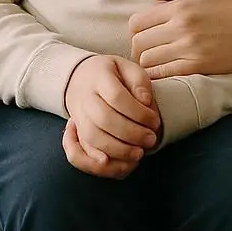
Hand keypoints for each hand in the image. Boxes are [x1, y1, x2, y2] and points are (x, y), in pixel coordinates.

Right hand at [63, 54, 161, 176]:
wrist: (80, 78)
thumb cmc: (112, 74)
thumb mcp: (128, 67)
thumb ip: (139, 81)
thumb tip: (146, 101)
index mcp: (99, 77)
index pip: (116, 97)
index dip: (137, 112)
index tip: (155, 121)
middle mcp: (84, 98)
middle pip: (104, 119)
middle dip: (130, 133)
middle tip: (151, 140)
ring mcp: (77, 116)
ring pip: (92, 137)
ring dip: (117, 149)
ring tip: (139, 153)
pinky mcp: (76, 132)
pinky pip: (79, 150)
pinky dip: (94, 159)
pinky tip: (113, 163)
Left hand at [128, 0, 231, 78]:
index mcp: (180, 7)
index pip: (137, 22)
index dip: (136, 29)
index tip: (146, 33)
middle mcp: (181, 28)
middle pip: (138, 43)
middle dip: (139, 48)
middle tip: (149, 50)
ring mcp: (189, 49)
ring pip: (148, 62)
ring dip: (148, 63)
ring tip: (156, 62)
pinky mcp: (199, 67)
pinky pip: (165, 75)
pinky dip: (159, 76)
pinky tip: (165, 73)